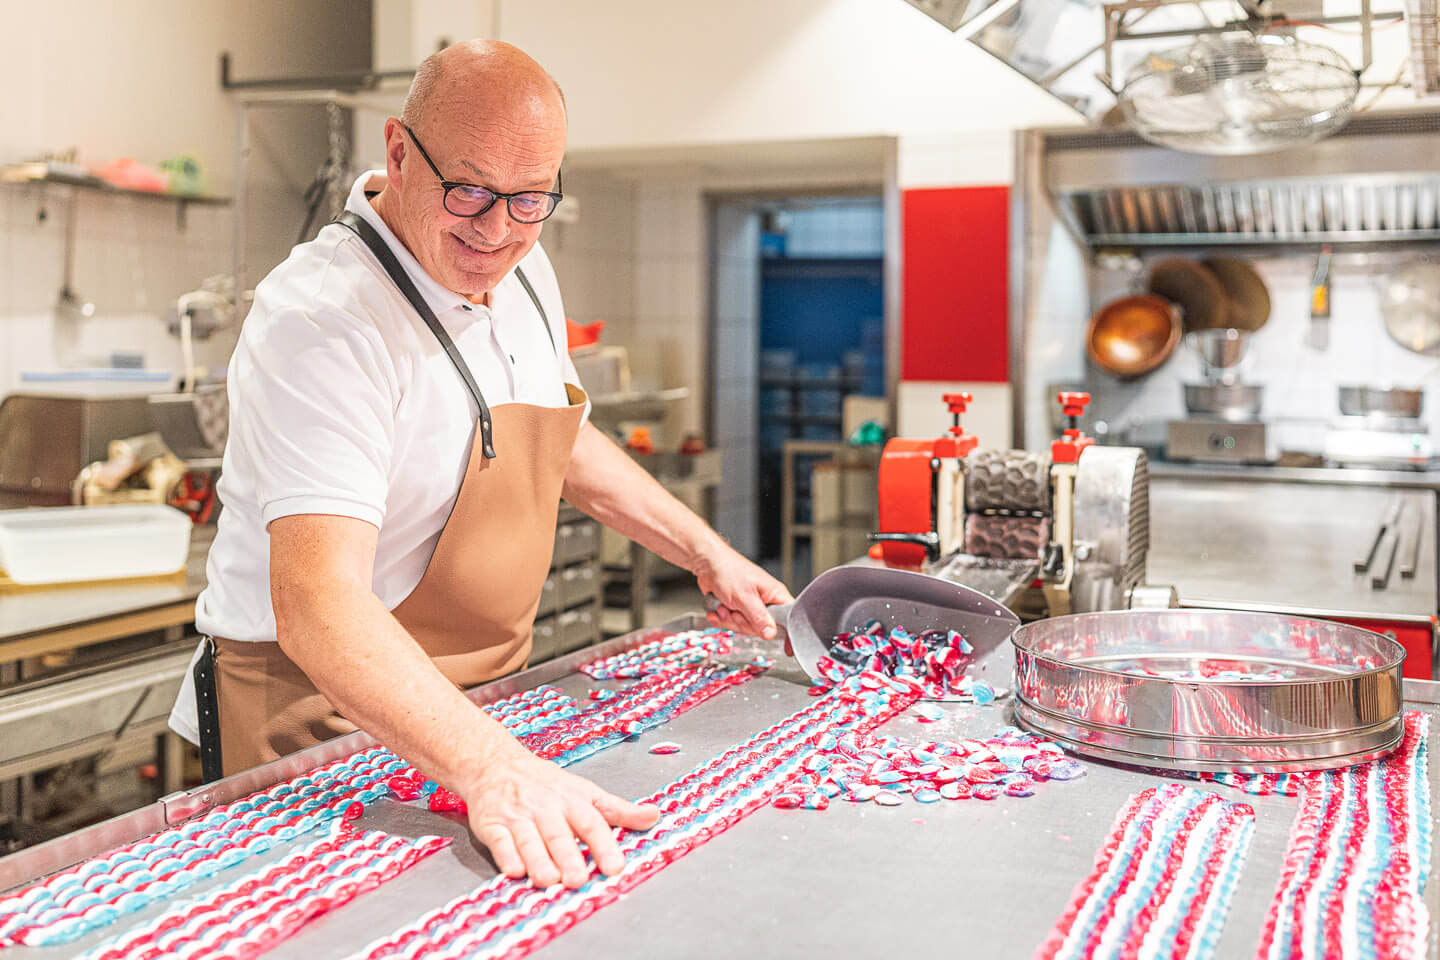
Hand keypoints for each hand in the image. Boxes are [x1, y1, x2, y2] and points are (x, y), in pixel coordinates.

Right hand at [462, 745, 659, 888]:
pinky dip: (507, 855)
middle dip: (569, 856)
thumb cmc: (545, 783)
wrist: (495, 763)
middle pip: (559, 833)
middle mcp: (546, 807)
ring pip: (529, 839)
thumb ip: (618, 810)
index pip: (592, 822)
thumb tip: (654, 817)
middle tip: (578, 879)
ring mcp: (518, 815)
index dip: (604, 845)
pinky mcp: (491, 824)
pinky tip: (515, 870)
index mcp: (572, 799)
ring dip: (538, 860)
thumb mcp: (585, 791)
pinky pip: (500, 841)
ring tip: (549, 880)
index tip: (614, 867)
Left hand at [694, 544, 793, 643]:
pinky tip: (718, 608)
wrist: (707, 564)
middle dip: (743, 623)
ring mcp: (751, 606)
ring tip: (724, 605)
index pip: (789, 619)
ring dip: (730, 619)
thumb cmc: (729, 571)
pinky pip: (733, 623)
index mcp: (775, 595)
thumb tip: (771, 634)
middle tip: (735, 611)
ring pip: (745, 627)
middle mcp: (765, 602)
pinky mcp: (738, 609)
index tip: (788, 650)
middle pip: (761, 628)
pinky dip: (722, 618)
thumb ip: (759, 617)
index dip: (787, 634)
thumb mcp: (745, 597)